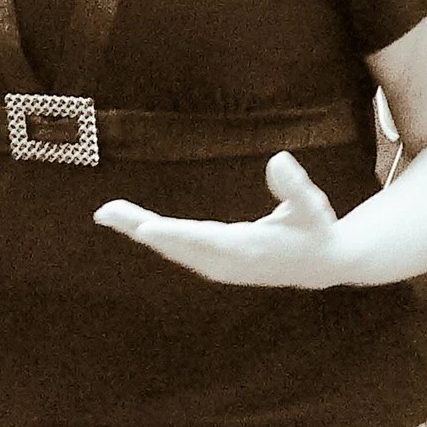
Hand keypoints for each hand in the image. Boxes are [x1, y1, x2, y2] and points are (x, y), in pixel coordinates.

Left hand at [94, 151, 358, 288]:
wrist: (319, 264)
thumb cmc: (315, 228)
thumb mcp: (313, 206)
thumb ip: (296, 186)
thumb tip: (278, 159)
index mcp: (251, 250)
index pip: (205, 241)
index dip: (175, 235)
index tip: (144, 229)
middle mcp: (229, 262)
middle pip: (178, 245)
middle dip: (141, 228)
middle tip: (106, 211)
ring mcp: (220, 267)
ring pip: (173, 249)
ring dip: (140, 231)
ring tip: (107, 212)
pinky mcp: (216, 264)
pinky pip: (179, 250)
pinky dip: (155, 237)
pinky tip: (134, 224)